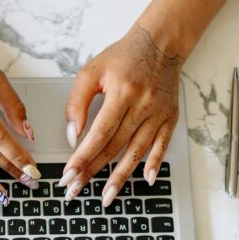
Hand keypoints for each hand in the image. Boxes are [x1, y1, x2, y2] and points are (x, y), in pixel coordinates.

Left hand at [61, 26, 181, 204]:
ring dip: (121, 177)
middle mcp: (142, 105)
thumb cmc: (123, 57)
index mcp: (122, 93)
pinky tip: (147, 179)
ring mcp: (159, 113)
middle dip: (93, 171)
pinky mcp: (170, 117)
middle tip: (76, 190)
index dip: (82, 157)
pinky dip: (155, 163)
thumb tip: (72, 136)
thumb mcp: (91, 71)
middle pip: (114, 147)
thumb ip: (77, 102)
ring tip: (106, 196)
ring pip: (137, 152)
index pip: (98, 134)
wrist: (160, 43)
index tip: (68, 175)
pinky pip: (162, 145)